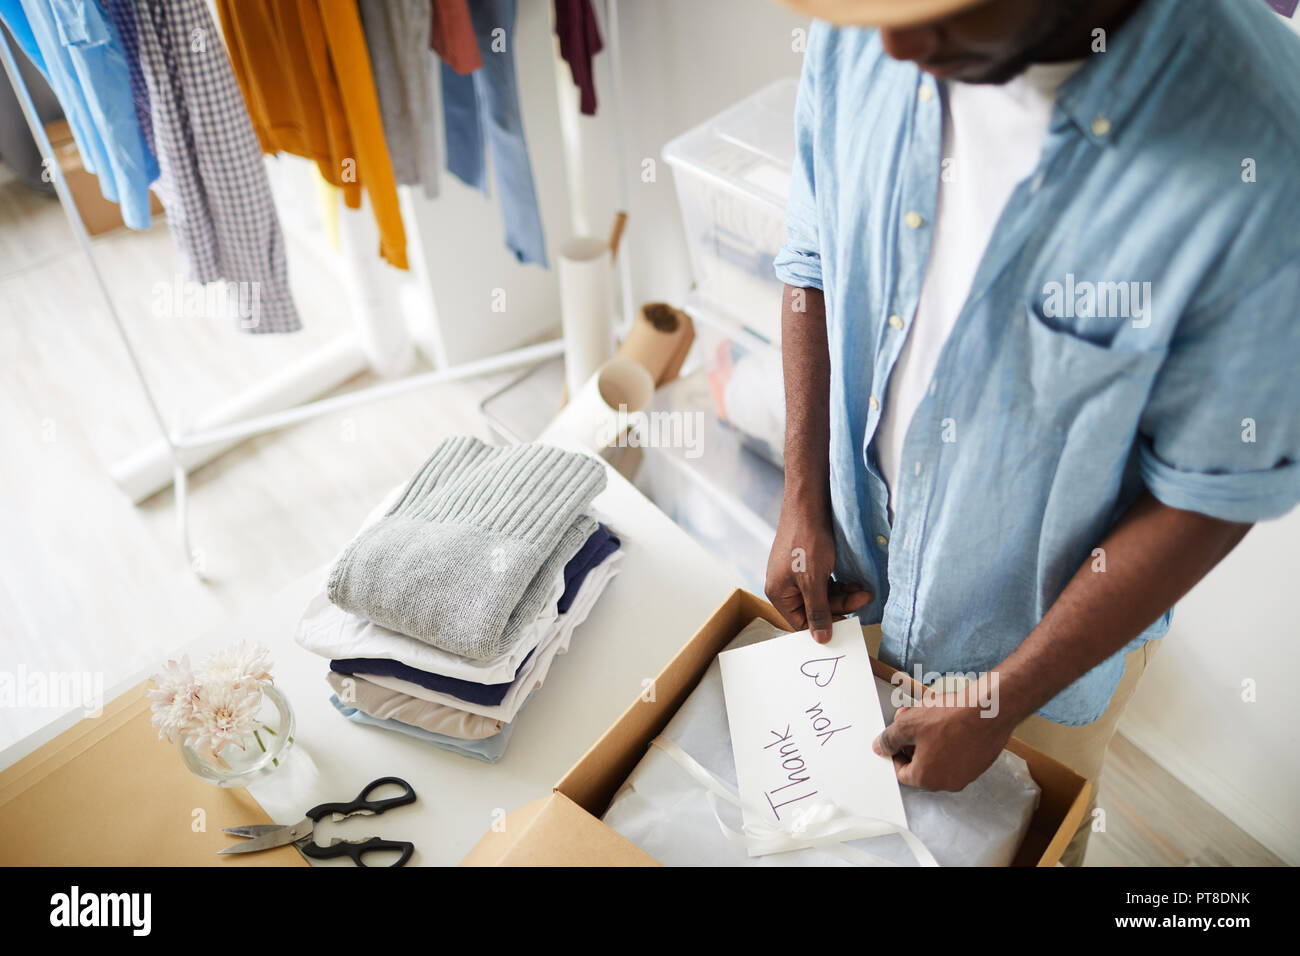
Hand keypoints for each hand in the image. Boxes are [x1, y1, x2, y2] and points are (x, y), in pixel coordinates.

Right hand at [765, 499, 871, 642]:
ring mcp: (796, 573)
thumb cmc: (806, 541)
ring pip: (823, 595)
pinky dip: (840, 583)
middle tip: (863, 599)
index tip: (849, 623)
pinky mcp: (808, 563)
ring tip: (862, 589)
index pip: (801, 622)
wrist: (809, 504)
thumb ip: (818, 611)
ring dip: (844, 594)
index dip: (824, 625)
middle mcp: (785, 585)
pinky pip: (825, 581)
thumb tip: (820, 639)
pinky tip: (854, 580)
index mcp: (779, 593)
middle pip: (815, 608)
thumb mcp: (814, 581)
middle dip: (841, 605)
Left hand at [872, 690, 1013, 790]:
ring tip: (929, 714)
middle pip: (921, 764)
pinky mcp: (979, 762)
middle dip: (912, 741)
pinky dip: (949, 740)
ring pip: (939, 757)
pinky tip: (948, 720)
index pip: (902, 772)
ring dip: (930, 738)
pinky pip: (957, 753)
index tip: (896, 739)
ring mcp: (966, 774)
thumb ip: (890, 739)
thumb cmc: (952, 718)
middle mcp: (948, 782)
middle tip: (911, 719)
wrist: (989, 710)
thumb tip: (880, 747)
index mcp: (927, 778)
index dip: (895, 752)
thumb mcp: (908, 724)